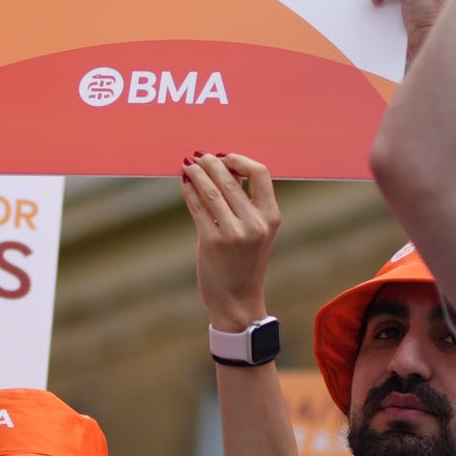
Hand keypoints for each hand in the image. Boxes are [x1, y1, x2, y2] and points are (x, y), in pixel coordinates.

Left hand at [182, 153, 279, 332]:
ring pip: (210, 190)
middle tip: (199, 155)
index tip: (225, 157)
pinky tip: (184, 183)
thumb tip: (225, 169)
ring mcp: (233, 232)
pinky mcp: (211, 241)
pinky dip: (188, 191)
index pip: (260, 173)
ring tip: (188, 164)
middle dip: (211, 163)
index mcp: (271, 217)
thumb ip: (245, 203)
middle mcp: (254, 223)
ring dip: (196, 173)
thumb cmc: (245, 263)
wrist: (238, 300)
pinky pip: (197, 207)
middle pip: (230, 178)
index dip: (240, 160)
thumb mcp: (256, 232)